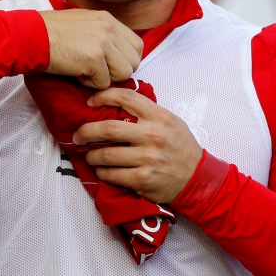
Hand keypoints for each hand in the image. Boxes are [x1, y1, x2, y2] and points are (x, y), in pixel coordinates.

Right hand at [40, 10, 142, 88]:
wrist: (30, 36)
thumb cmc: (50, 33)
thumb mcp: (83, 23)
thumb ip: (104, 35)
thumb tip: (117, 56)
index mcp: (108, 19)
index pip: (137, 45)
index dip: (126, 60)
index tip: (110, 65)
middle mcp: (109, 27)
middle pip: (134, 61)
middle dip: (118, 72)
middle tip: (97, 70)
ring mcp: (103, 42)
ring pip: (124, 73)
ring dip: (105, 78)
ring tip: (85, 70)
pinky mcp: (94, 58)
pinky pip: (104, 83)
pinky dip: (89, 83)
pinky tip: (75, 72)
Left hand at [75, 87, 202, 203]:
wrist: (197, 178)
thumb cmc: (181, 148)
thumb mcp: (170, 121)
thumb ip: (146, 112)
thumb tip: (115, 104)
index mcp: (158, 116)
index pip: (125, 97)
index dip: (102, 96)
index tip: (90, 102)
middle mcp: (152, 135)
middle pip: (107, 128)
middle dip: (86, 131)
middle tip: (78, 135)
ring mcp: (147, 158)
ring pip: (106, 155)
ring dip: (92, 155)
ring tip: (90, 155)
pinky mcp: (142, 179)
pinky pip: (112, 175)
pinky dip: (102, 173)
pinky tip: (102, 170)